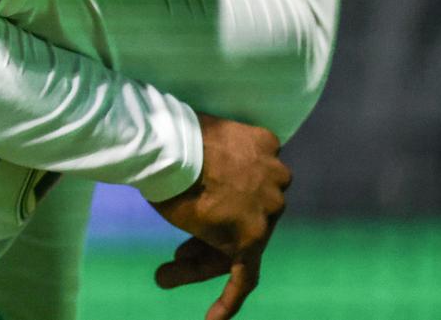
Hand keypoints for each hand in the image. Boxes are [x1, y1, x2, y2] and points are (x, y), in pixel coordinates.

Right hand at [148, 112, 291, 319]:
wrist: (172, 146)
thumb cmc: (172, 139)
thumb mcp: (203, 140)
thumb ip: (215, 161)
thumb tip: (197, 181)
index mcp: (266, 147)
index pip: (246, 181)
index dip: (221, 200)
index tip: (195, 211)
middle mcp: (276, 181)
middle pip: (242, 217)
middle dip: (207, 237)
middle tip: (176, 253)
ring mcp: (267, 213)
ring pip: (236, 246)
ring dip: (199, 263)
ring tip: (164, 276)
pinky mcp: (251, 241)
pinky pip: (245, 277)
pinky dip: (229, 299)